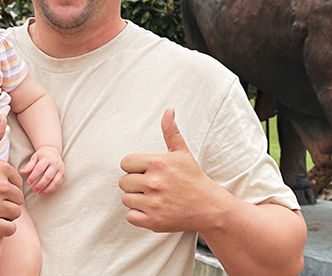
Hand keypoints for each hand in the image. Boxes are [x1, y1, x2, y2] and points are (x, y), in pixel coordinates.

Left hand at [20, 145, 64, 194]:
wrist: (53, 151)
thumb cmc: (42, 155)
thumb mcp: (34, 158)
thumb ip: (29, 166)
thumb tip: (21, 172)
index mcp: (47, 158)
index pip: (40, 169)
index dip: (33, 176)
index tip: (28, 182)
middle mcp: (55, 164)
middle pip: (48, 176)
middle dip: (40, 185)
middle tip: (33, 190)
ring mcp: (60, 169)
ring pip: (55, 181)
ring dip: (47, 189)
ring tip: (40, 193)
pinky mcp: (63, 174)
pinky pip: (59, 183)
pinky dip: (52, 189)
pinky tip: (45, 191)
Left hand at [119, 108, 225, 232]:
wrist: (208, 206)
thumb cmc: (193, 178)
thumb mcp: (182, 152)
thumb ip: (171, 131)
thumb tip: (168, 110)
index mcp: (157, 163)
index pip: (125, 162)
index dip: (134, 167)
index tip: (145, 171)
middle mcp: (153, 182)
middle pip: (123, 182)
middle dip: (134, 183)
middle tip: (150, 185)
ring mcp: (153, 203)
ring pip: (125, 199)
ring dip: (136, 199)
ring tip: (152, 197)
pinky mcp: (153, 221)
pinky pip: (130, 216)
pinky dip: (138, 215)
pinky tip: (151, 209)